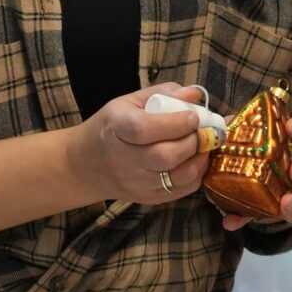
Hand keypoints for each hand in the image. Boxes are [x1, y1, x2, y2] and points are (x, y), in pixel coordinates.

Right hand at [73, 85, 214, 205]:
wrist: (87, 165)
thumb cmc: (111, 128)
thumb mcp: (128, 102)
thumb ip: (162, 94)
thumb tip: (194, 94)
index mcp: (117, 127)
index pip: (144, 129)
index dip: (174, 123)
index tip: (193, 116)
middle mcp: (125, 159)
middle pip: (166, 156)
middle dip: (193, 141)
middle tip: (203, 130)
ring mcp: (137, 183)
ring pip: (179, 176)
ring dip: (200, 158)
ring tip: (203, 144)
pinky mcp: (149, 198)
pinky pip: (183, 190)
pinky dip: (197, 174)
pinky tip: (196, 159)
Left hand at [220, 113, 291, 230]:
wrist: (240, 163)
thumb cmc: (253, 139)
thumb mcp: (246, 128)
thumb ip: (238, 129)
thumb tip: (223, 133)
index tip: (291, 127)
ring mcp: (288, 198)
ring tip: (285, 202)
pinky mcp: (265, 213)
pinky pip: (258, 220)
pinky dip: (242, 219)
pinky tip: (230, 220)